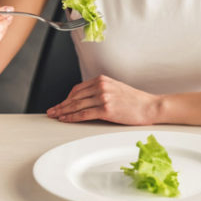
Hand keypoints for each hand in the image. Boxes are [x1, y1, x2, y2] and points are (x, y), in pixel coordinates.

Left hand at [46, 75, 160, 124]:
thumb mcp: (116, 88)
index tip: (61, 103)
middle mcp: (101, 86)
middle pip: (75, 97)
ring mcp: (103, 97)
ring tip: (55, 116)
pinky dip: (72, 117)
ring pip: (76, 105)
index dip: (67, 97)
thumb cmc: (135, 99)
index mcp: (102, 80)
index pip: (78, 88)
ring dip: (63, 111)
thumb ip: (101, 90)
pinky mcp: (106, 109)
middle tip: (52, 111)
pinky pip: (83, 114)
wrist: (149, 106)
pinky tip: (66, 120)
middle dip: (61, 105)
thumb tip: (85, 99)